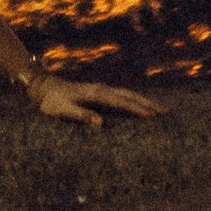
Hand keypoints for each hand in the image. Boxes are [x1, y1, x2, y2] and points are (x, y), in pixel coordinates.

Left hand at [23, 74, 166, 125]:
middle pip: (130, 95)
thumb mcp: (63, 111)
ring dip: (143, 100)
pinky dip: (134, 99)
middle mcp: (102, 89)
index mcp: (96, 94)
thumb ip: (82, 116)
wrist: (44, 87)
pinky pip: (121, 95)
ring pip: (127, 94)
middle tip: (166, 112)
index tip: (153, 116)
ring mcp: (102, 89)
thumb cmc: (52, 102)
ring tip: (159, 109)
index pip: (122, 102)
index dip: (137, 109)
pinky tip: (140, 105)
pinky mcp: (100, 93)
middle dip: (148, 103)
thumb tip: (101, 123)